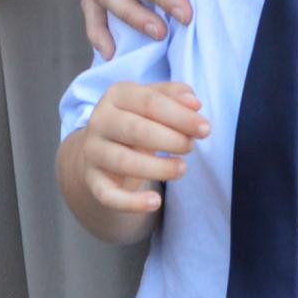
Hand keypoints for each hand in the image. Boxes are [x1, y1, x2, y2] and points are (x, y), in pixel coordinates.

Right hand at [73, 79, 206, 224]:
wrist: (103, 146)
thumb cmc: (139, 119)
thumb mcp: (155, 101)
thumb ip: (175, 95)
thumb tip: (193, 104)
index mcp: (117, 94)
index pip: (150, 102)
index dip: (181, 116)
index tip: (205, 129)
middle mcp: (99, 120)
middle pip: (136, 130)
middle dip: (171, 140)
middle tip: (191, 147)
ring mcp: (93, 151)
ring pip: (124, 162)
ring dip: (158, 168)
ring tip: (181, 169)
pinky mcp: (92, 180)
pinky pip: (108, 195)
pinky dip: (131, 203)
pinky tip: (155, 202)